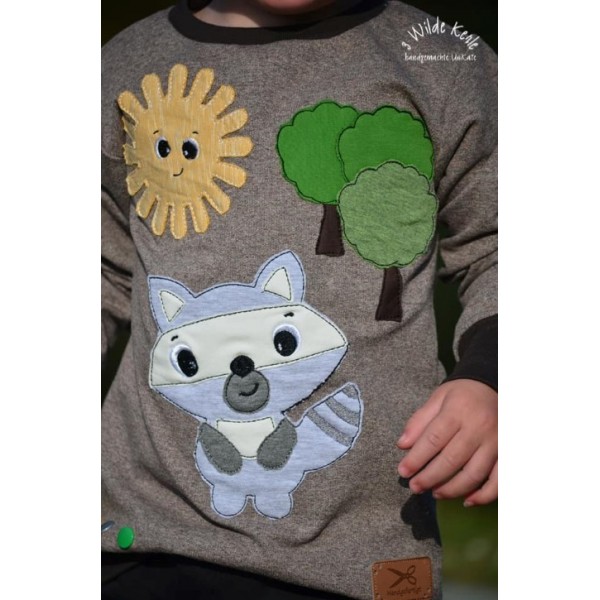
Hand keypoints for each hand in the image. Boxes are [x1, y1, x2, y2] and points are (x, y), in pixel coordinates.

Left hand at [397, 379, 496, 505]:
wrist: (495, 387)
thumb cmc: (462, 394)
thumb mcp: (438, 398)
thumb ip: (419, 421)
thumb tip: (403, 445)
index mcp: (457, 411)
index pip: (433, 439)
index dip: (416, 458)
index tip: (403, 471)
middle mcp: (479, 428)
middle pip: (452, 460)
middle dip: (430, 477)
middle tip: (415, 487)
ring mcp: (496, 442)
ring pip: (474, 474)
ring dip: (452, 489)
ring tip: (435, 493)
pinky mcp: (508, 453)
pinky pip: (499, 481)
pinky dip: (484, 495)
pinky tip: (467, 500)